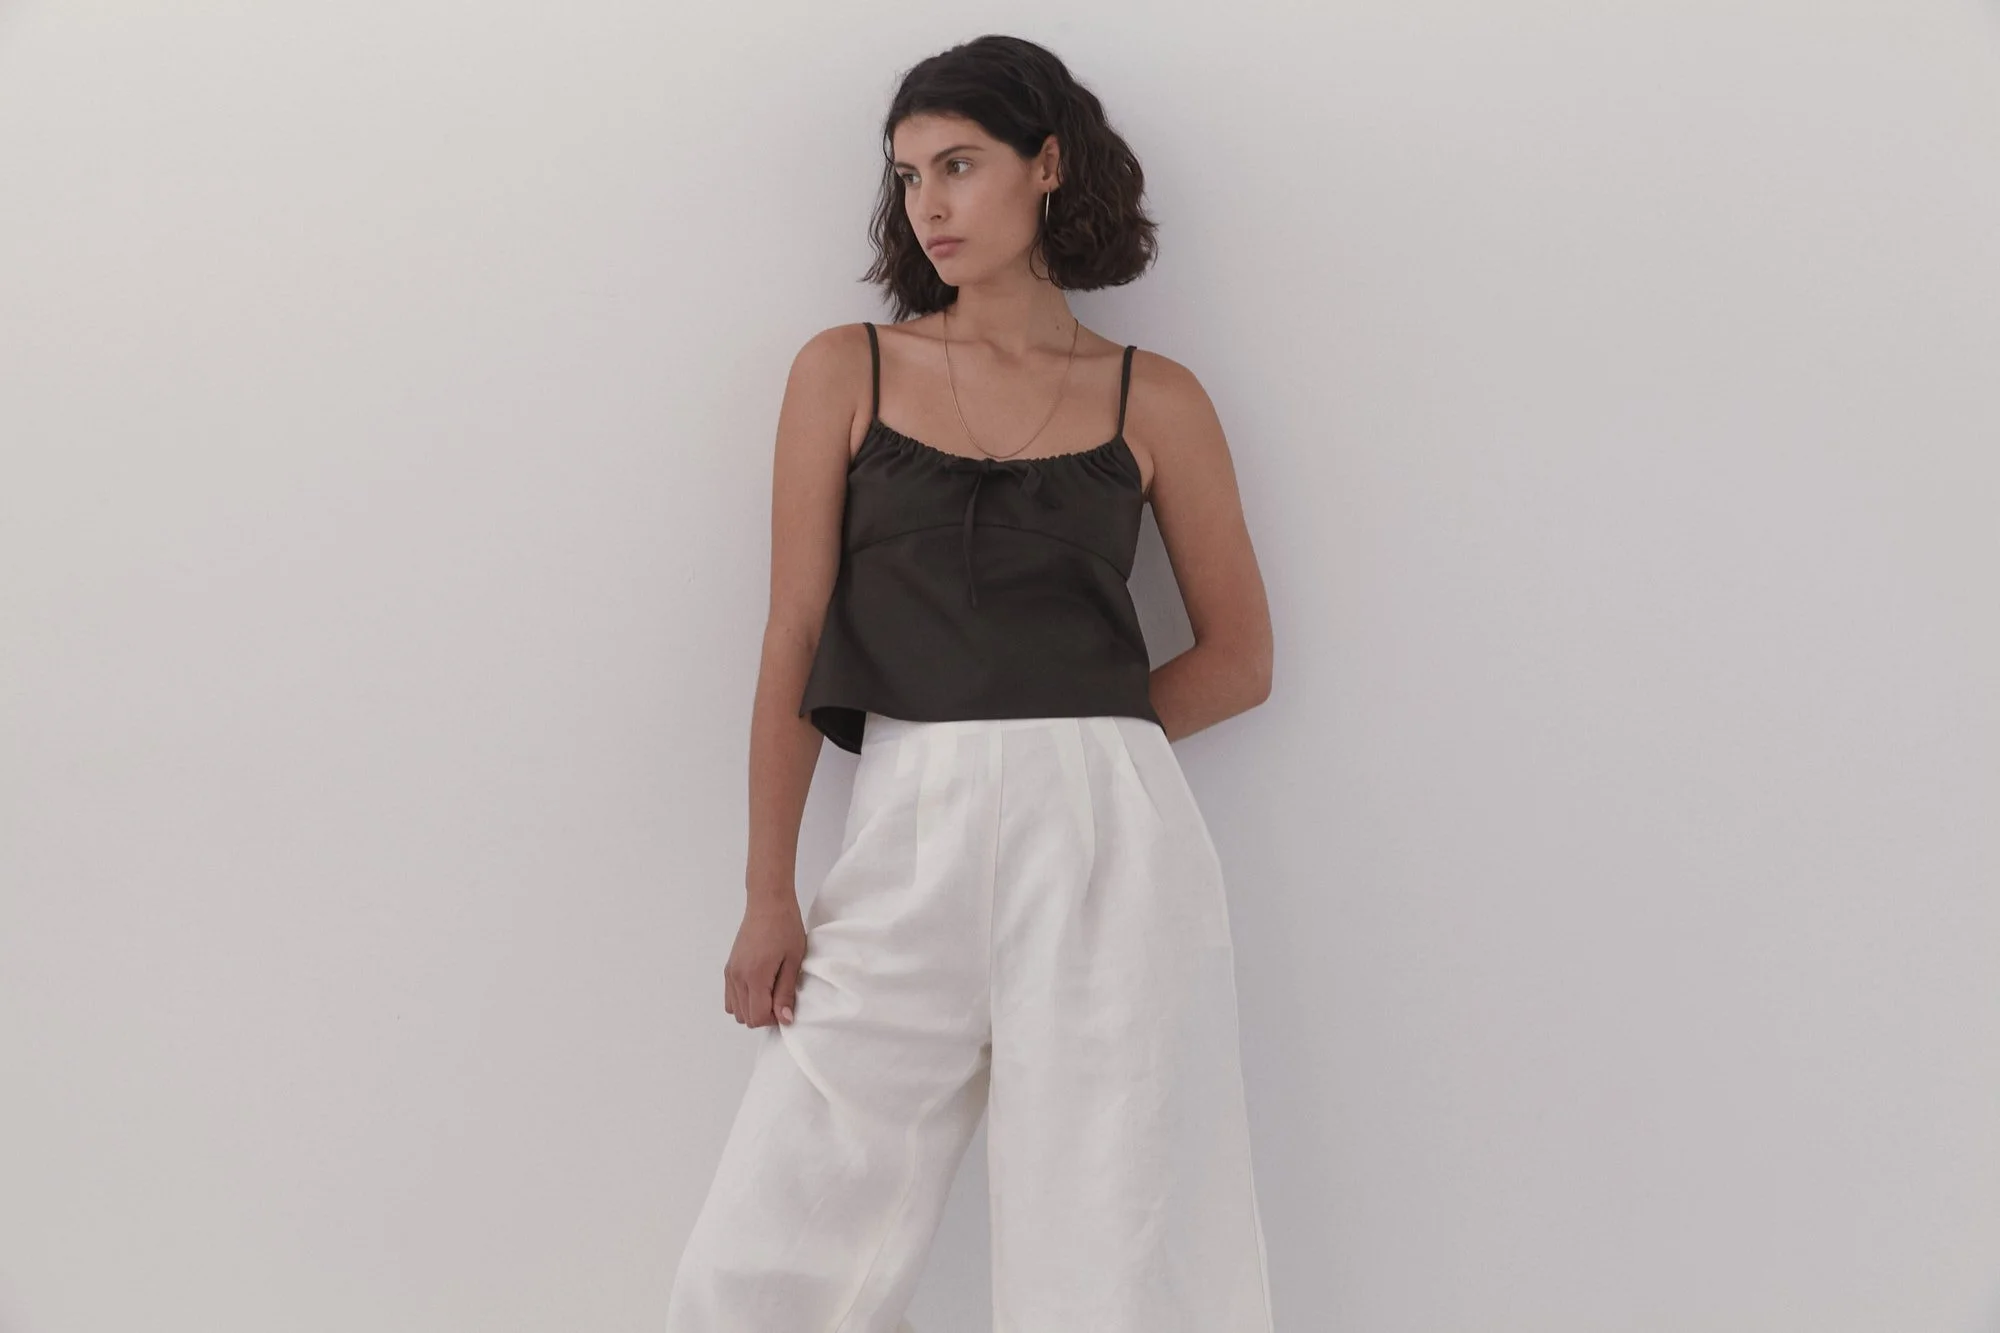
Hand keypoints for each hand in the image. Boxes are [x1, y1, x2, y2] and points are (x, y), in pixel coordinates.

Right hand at [722, 891, 806, 1028]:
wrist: (768, 903)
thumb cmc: (785, 927)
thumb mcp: (793, 961)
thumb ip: (786, 992)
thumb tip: (785, 1019)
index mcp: (754, 977)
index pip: (757, 1017)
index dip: (775, 1019)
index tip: (786, 1005)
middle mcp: (737, 977)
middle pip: (745, 1017)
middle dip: (764, 1015)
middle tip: (780, 997)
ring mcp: (730, 972)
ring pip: (735, 1010)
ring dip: (753, 1008)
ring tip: (770, 991)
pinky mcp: (728, 967)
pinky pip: (730, 997)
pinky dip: (743, 1000)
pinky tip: (759, 987)